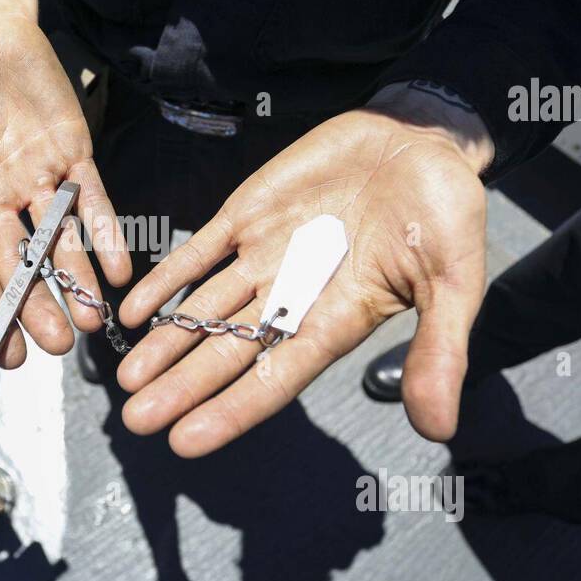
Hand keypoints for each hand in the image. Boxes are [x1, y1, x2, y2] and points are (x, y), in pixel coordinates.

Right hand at [0, 0, 130, 367]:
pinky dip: (107, 231)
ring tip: (94, 319)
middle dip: (38, 304)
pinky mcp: (72, 153)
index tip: (5, 356)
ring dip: (77, 279)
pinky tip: (122, 267)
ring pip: (59, 240)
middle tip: (58, 345)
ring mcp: (36, 179)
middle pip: (19, 264)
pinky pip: (93, 199)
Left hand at [117, 84, 492, 454]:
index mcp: (336, 321)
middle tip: (136, 420)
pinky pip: (199, 251)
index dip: (231, 410)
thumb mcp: (454, 282)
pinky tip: (135, 310)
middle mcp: (291, 297)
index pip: (276, 377)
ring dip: (166, 341)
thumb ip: (439, 350)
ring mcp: (265, 256)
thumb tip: (439, 430)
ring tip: (127, 379)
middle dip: (181, 386)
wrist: (422, 139)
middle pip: (227, 352)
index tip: (185, 441)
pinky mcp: (248, 214)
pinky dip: (168, 278)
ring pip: (205, 307)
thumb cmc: (446, 213)